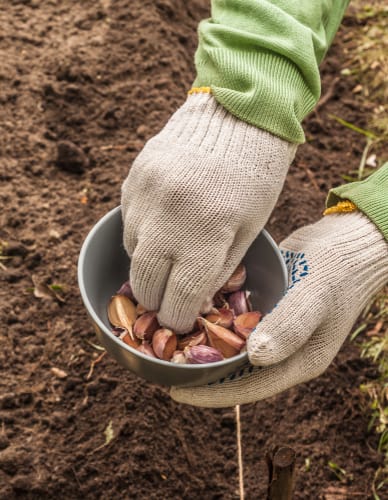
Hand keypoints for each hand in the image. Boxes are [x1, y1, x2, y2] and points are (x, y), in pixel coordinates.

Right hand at [121, 92, 295, 332]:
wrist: (236, 116)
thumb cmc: (255, 178)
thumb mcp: (250, 228)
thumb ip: (219, 269)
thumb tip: (192, 301)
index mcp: (208, 232)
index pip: (179, 297)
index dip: (176, 318)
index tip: (178, 322)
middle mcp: (169, 216)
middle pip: (146, 282)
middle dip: (156, 300)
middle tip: (167, 300)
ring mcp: (146, 195)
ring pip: (133, 253)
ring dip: (148, 265)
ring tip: (168, 257)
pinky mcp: (133, 179)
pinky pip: (128, 223)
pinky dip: (141, 235)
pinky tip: (161, 226)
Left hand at [171, 212, 387, 406]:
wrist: (348, 240)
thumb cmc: (338, 269)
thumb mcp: (316, 296)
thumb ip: (289, 326)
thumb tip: (255, 358)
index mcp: (298, 361)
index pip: (249, 387)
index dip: (211, 392)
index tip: (174, 390)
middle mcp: (282, 350)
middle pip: (235, 371)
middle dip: (200, 370)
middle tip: (160, 363)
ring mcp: (274, 329)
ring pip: (231, 346)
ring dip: (202, 344)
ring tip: (166, 339)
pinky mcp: (267, 308)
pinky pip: (235, 321)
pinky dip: (213, 319)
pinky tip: (188, 309)